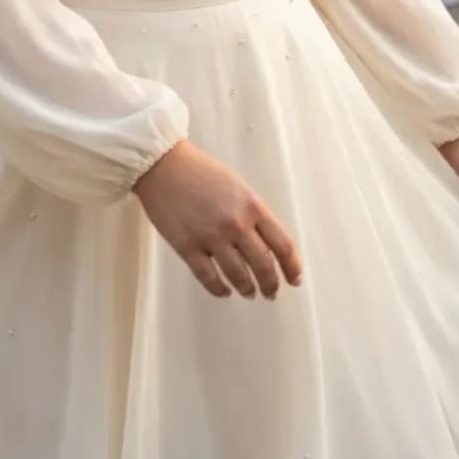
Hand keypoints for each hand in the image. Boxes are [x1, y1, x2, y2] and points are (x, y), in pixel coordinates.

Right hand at [133, 139, 301, 300]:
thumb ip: (254, 214)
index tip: (294, 280)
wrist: (163, 165)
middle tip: (270, 293)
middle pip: (263, 266)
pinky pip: (209, 278)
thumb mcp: (238, 187)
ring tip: (249, 292)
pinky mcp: (187, 247)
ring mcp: (211, 237)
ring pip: (238, 276)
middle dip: (270, 285)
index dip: (292, 267)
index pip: (282, 245)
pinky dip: (220, 290)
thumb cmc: (202, 172)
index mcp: (252, 206)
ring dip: (247, 289)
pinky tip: (225, 291)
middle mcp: (236, 224)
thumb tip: (267, 246)